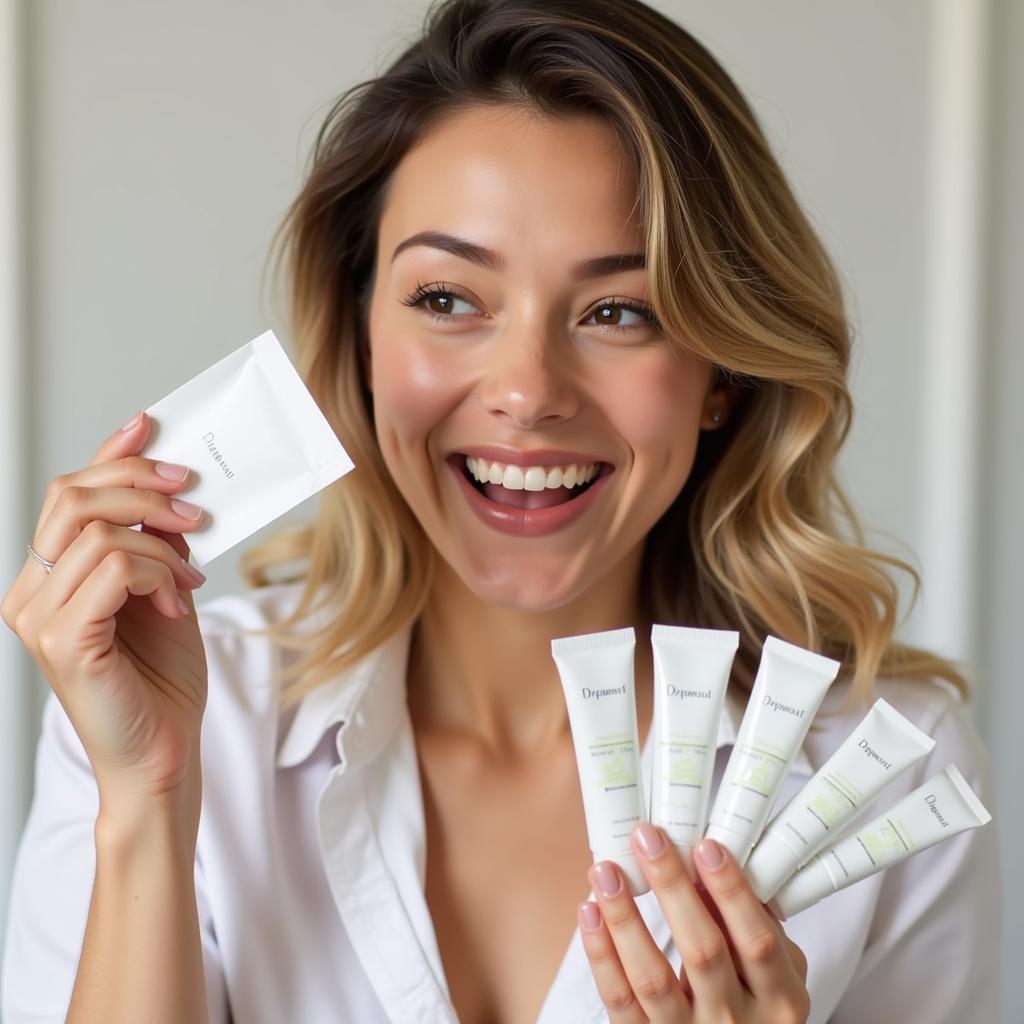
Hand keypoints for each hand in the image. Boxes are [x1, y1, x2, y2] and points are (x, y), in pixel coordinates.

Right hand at [1, 411, 209, 806]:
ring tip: (189, 579)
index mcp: (49, 578)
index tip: (150, 425)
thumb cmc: (162, 678)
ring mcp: (38, 618)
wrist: (165, 750)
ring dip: (162, 546)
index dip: (110, 456)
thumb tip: (169, 488)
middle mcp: (29, 593)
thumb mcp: (162, 590)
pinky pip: (113, 569)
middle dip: (144, 487)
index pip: (70, 496)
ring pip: (100, 532)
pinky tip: (176, 603)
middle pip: (74, 498)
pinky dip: (157, 574)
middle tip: (196, 507)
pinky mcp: (64, 641)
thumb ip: (153, 543)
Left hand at [579, 827, 808, 1022]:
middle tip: (649, 840)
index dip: (731, 892)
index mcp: (777, 999)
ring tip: (606, 872)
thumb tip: (713, 864)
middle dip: (672, 887)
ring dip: (625, 917)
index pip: (756, 940)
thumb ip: (755, 925)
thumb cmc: (753, 1010)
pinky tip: (591, 912)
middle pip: (702, 952)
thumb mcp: (773, 975)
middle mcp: (735, 1020)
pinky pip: (620, 1000)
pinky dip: (601, 954)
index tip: (705, 846)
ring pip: (652, 978)